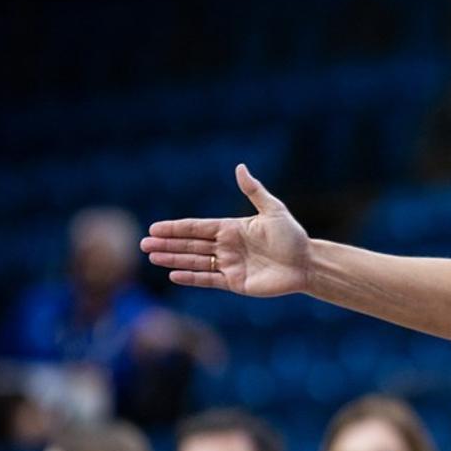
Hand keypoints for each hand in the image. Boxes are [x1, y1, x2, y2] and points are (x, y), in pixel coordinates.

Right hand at [140, 165, 309, 296]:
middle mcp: (227, 247)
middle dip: (167, 244)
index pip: (197, 228)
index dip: (176, 228)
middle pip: (190, 245)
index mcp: (232, 228)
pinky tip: (173, 275)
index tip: (155, 228)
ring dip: (173, 260)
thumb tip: (240, 167)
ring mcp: (230, 265)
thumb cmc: (292, 236)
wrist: (307, 263)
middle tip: (143, 244)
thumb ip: (254, 191)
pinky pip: (209, 280)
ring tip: (152, 257)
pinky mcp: (236, 283)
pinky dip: (192, 277)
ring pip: (195, 261)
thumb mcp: (274, 211)